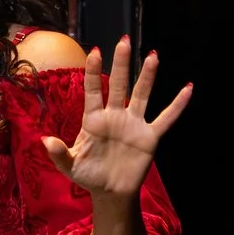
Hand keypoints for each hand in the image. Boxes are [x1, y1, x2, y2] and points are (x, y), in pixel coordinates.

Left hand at [42, 37, 191, 205]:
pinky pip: (166, 118)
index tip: (95, 52)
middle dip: (121, 64)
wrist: (110, 193)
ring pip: (141, 95)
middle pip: (119, 85)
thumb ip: (58, 154)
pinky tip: (188, 88)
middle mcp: (115, 117)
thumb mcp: (70, 167)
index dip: (94, 73)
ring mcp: (133, 124)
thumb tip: (45, 140)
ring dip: (147, 76)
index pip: (93, 91)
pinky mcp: (149, 137)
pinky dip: (178, 105)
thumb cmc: (89, 176)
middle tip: (123, 41)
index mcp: (93, 121)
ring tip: (152, 56)